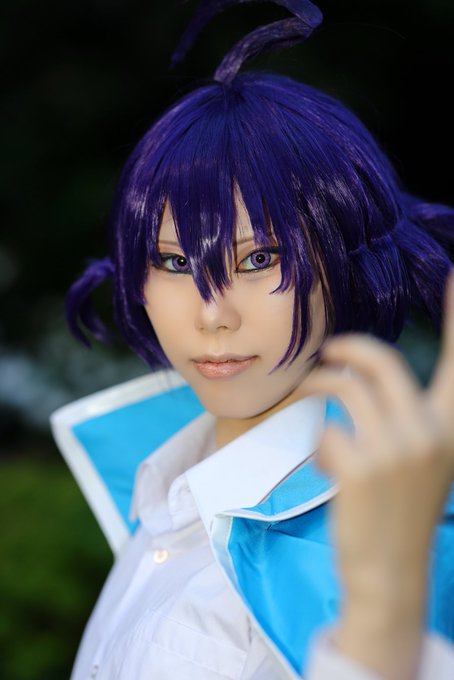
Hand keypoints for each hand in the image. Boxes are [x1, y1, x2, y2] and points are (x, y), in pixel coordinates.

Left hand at [300, 271, 453, 679]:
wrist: (390, 573)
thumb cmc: (399, 512)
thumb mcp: (421, 461)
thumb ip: (407, 419)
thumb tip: (367, 381)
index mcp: (449, 426)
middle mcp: (429, 431)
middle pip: (381, 361)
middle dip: (346, 349)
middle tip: (326, 354)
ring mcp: (396, 449)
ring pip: (344, 388)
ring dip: (319, 386)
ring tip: (310, 396)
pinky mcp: (360, 468)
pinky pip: (325, 428)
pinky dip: (318, 439)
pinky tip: (325, 460)